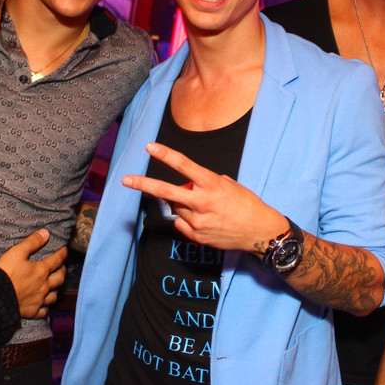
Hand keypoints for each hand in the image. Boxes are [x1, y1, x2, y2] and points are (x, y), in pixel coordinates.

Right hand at [0, 230, 66, 318]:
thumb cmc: (5, 273)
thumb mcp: (17, 252)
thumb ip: (32, 242)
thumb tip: (46, 233)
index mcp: (42, 271)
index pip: (57, 260)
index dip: (62, 253)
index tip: (64, 250)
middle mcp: (44, 286)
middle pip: (60, 278)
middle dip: (62, 271)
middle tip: (61, 267)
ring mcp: (39, 300)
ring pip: (54, 296)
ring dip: (56, 289)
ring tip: (54, 285)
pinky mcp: (32, 312)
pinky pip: (44, 311)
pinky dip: (45, 307)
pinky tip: (44, 305)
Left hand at [121, 142, 286, 252]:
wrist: (259, 231)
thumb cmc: (246, 203)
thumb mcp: (228, 184)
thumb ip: (203, 183)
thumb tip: (184, 188)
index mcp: (211, 184)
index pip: (183, 166)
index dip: (165, 155)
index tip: (149, 147)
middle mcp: (202, 202)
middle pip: (166, 191)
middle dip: (143, 185)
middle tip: (125, 180)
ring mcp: (198, 222)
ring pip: (177, 208)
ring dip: (183, 204)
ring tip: (205, 208)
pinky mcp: (197, 237)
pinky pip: (181, 224)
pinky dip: (187, 220)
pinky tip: (204, 220)